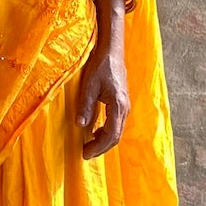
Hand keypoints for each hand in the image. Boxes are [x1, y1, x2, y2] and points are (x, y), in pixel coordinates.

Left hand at [76, 35, 129, 159]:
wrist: (112, 52)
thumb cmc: (101, 66)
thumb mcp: (89, 86)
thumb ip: (86, 106)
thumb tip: (80, 125)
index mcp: (118, 106)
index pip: (111, 135)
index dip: (98, 147)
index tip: (86, 153)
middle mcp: (125, 108)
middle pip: (116, 136)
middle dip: (101, 147)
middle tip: (85, 154)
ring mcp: (125, 106)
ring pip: (117, 130)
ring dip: (104, 140)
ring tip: (89, 145)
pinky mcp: (122, 102)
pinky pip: (116, 123)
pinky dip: (107, 131)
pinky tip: (95, 131)